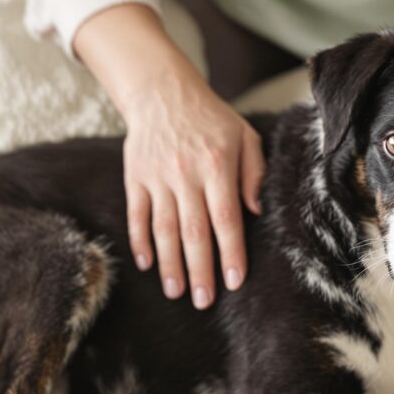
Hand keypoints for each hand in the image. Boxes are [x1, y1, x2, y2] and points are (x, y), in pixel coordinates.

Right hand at [122, 74, 263, 308]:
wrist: (161, 91)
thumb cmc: (211, 119)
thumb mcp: (244, 136)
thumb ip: (255, 174)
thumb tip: (258, 212)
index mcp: (216, 165)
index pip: (225, 217)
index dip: (230, 251)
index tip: (234, 281)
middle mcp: (185, 173)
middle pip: (193, 231)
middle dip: (199, 270)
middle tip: (204, 301)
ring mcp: (157, 177)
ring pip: (164, 229)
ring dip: (170, 264)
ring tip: (177, 292)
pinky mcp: (135, 177)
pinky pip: (138, 215)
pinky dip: (140, 242)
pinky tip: (148, 265)